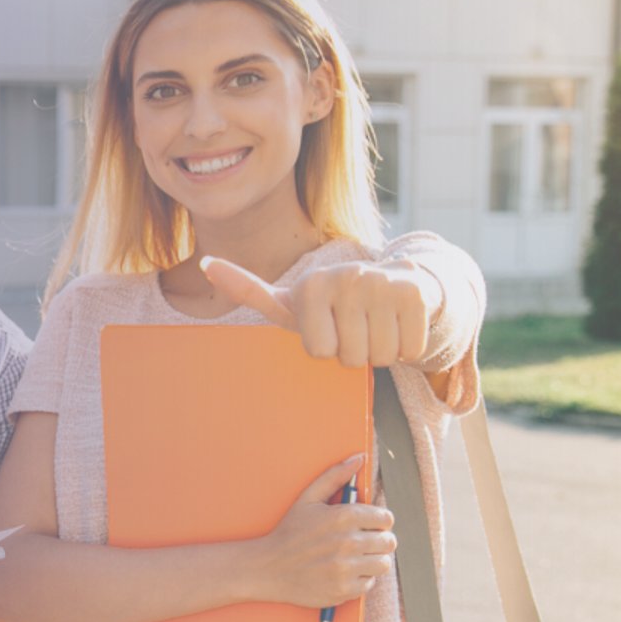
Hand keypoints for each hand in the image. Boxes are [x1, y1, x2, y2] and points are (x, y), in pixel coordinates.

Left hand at [201, 255, 442, 367]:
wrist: (395, 282)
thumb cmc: (332, 304)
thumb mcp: (289, 301)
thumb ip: (248, 290)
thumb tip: (205, 263)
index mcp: (311, 285)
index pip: (319, 351)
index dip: (326, 350)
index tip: (327, 328)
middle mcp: (346, 277)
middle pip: (351, 357)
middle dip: (356, 353)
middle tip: (356, 329)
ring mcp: (382, 282)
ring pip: (382, 355)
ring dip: (382, 351)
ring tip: (376, 325)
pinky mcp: (415, 293)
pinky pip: (411, 349)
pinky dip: (408, 347)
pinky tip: (399, 323)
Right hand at [247, 454, 395, 609]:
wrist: (267, 568)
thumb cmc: (289, 532)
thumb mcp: (307, 499)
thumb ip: (335, 476)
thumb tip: (359, 457)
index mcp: (343, 516)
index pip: (386, 518)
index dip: (377, 521)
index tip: (366, 525)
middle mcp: (348, 542)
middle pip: (389, 542)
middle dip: (377, 541)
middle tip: (359, 542)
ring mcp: (346, 567)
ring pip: (383, 563)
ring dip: (372, 560)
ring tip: (354, 557)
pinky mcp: (344, 589)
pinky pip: (370, 583)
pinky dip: (360, 579)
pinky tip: (343, 572)